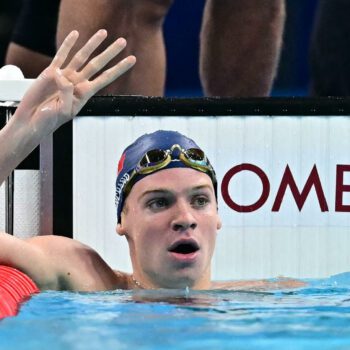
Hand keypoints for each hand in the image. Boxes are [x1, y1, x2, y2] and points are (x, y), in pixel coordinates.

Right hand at [15, 30, 135, 135]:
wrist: (32, 120)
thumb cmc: (49, 120)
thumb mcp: (64, 111)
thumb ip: (67, 94)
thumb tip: (63, 76)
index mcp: (85, 94)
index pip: (106, 78)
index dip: (118, 68)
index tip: (131, 60)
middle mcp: (77, 83)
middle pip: (97, 64)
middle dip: (110, 52)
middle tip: (123, 42)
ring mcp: (65, 76)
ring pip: (82, 56)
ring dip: (92, 44)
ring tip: (104, 33)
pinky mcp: (50, 72)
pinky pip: (61, 55)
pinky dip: (68, 44)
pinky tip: (76, 34)